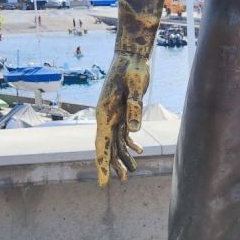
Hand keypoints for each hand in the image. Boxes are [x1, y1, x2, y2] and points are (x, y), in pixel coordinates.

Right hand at [95, 50, 150, 185]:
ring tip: (132, 173)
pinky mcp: (122, 112)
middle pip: (107, 147)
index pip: (101, 144)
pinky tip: (138, 152)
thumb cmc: (132, 68)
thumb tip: (135, 131)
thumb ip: (135, 106)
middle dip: (113, 166)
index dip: (102, 164)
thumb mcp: (136, 85)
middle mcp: (106, 117)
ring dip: (123, 157)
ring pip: (116, 142)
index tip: (103, 183)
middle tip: (122, 182)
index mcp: (105, 114)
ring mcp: (113, 115)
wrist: (131, 56)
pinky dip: (129, 143)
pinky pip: (123, 133)